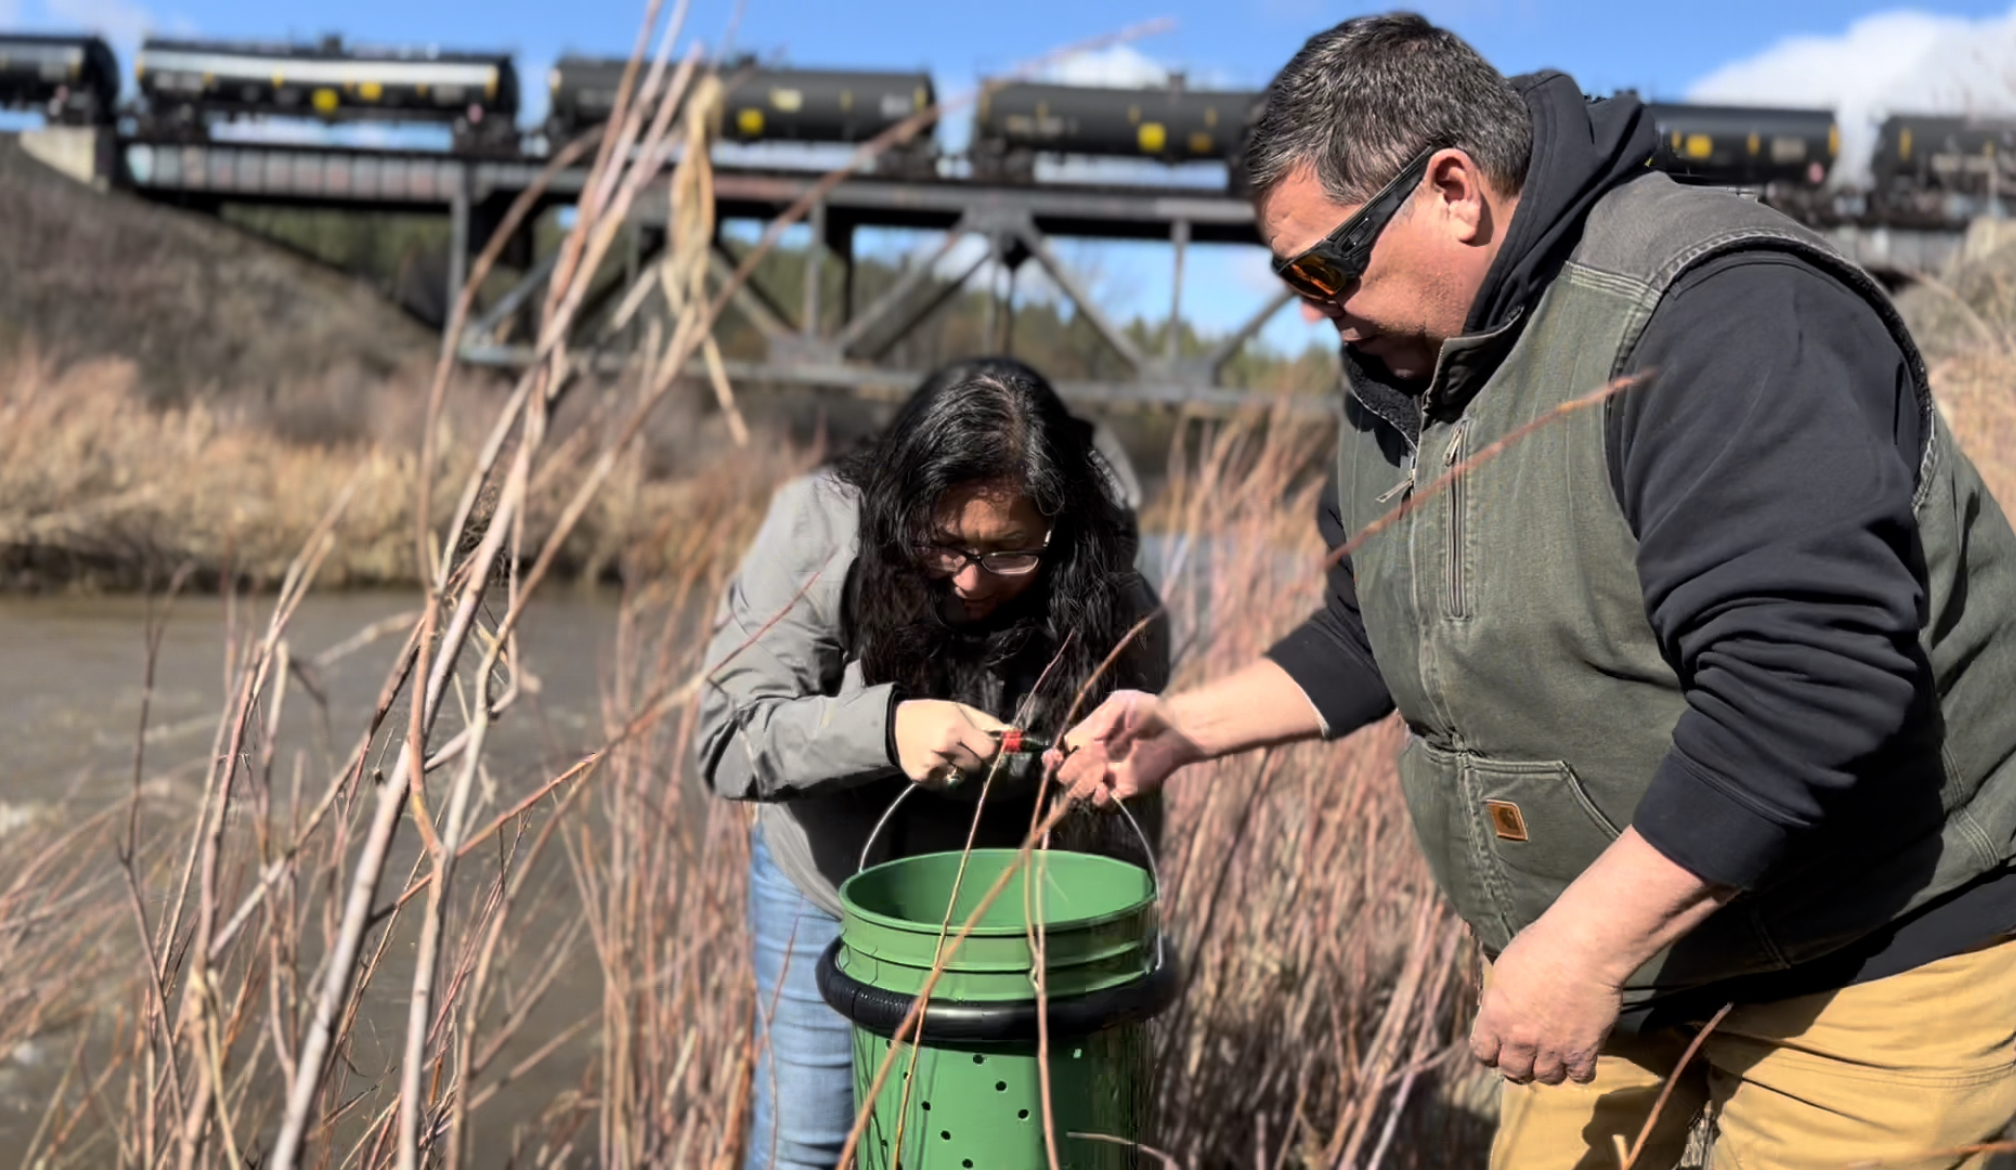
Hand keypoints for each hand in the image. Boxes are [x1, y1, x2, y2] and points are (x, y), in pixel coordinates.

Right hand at [893, 700, 1006, 786]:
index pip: (989, 750)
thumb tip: (1015, 734)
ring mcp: (932, 765)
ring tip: (948, 754)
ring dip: (961, 768)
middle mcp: (944, 747)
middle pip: (977, 765)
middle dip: (976, 758)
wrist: (893, 725)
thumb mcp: (960, 709)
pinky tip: (936, 762)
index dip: (991, 750)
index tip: (986, 746)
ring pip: (963, 775)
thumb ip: (988, 722)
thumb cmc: (932, 714)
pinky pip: (946, 783)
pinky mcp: (922, 778)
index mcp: (955, 727)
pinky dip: (945, 775)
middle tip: (963, 747)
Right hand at [1051, 690, 1201, 806]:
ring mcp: (1109, 774)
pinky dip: (1098, 798)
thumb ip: (1101, 718)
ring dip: (1078, 786)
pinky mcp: (1125, 787)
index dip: (1055, 755)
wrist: (1177, 728)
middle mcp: (1096, 757)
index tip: (1055, 754)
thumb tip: (1087, 740)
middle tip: (1063, 767)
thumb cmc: (1150, 710)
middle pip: (1066, 773)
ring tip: (1091, 774)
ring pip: (1081, 790)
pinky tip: (1103, 786)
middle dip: (1061, 772)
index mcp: (1091, 736)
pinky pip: (1104, 801)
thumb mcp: (1121, 702)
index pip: (1064, 751)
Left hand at [1469, 914, 1625, 1085]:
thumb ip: (1499, 997)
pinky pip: (1580, 1077)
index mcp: (1496, 1017)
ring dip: (1549, 1069)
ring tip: (1555, 1056)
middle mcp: (1521, 1039)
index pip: (1483, 1052)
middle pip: (1513, 1071)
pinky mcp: (1584, 1050)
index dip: (1490, 1053)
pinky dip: (1579, 1070)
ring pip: (1546, 1078)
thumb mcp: (1504, 967)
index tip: (1499, 1049)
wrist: (1584, 948)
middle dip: (1519, 1065)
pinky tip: (1580, 1057)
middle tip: (1529, 1055)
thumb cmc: (1542, 946)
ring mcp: (1553, 1048)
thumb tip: (1499, 1007)